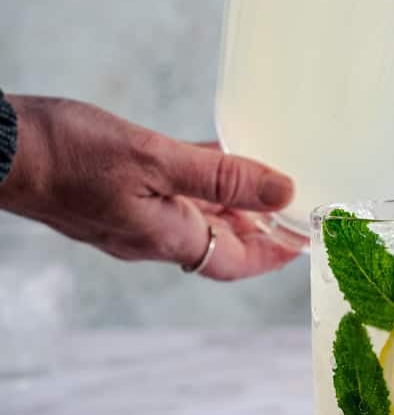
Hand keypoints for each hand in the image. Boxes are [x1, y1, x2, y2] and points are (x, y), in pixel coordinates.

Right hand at [0, 96, 302, 279]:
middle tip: (293, 204)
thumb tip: (281, 191)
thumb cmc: (66, 154)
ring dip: (230, 202)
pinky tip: (211, 154)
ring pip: (194, 217)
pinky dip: (197, 180)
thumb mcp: (155, 158)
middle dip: (258, 226)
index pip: (235, 260)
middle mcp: (149, 236)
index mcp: (164, 236)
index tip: (305, 239)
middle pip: (219, 242)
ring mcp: (128, 219)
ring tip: (263, 178)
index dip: (275, 252)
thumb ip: (221, 177)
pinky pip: (168, 194)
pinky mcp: (111, 197)